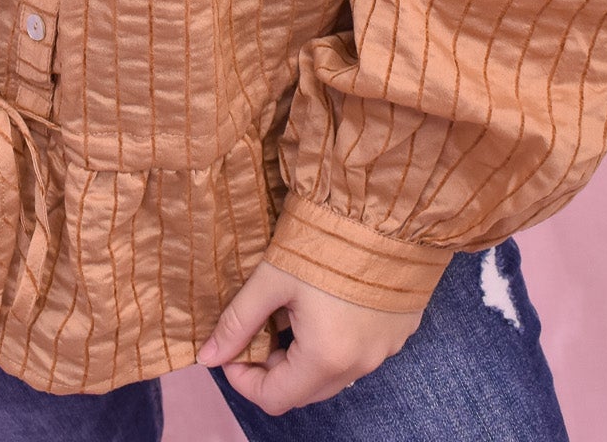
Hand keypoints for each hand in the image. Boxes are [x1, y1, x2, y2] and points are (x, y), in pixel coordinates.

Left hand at [197, 259, 425, 414]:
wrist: (384, 208)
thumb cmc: (324, 240)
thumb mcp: (272, 278)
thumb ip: (237, 322)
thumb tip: (207, 357)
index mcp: (325, 358)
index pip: (274, 398)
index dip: (244, 379)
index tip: (232, 349)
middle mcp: (360, 364)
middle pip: (305, 390)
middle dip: (274, 367)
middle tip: (260, 328)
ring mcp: (385, 349)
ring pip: (333, 373)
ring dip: (304, 356)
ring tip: (291, 313)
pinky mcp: (399, 330)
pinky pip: (359, 353)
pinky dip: (335, 342)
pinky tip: (326, 303)